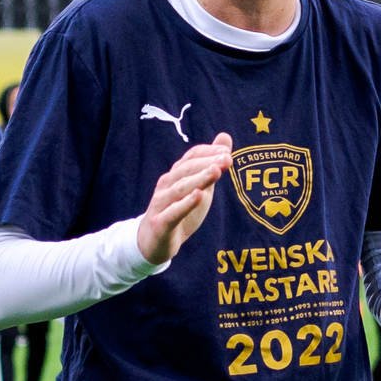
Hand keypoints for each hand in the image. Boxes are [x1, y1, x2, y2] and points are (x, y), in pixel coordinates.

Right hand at [137, 133, 232, 264]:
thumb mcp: (199, 186)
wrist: (153, 243)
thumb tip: (225, 137)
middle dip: (207, 163)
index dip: (208, 152)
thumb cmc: (178, 210)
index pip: (191, 157)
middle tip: (227, 159)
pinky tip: (199, 196)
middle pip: (186, 170)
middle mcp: (166, 185)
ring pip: (180, 189)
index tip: (226, 151)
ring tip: (216, 171)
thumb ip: (211, 163)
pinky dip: (185, 203)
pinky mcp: (160, 223)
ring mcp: (161, 204)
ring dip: (199, 179)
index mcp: (175, 175)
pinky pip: (173, 212)